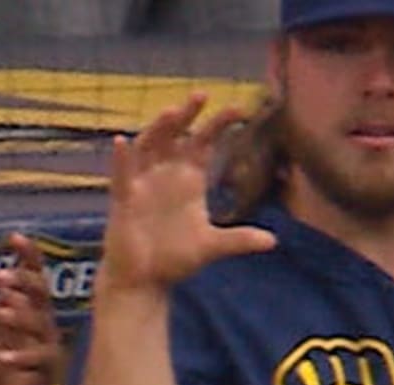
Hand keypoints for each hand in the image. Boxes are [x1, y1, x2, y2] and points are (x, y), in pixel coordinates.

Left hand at [0, 234, 62, 384]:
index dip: (26, 253)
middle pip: (41, 291)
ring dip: (20, 316)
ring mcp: (46, 343)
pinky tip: (3, 358)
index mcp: (24, 302)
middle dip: (23, 282)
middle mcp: (40, 318)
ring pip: (40, 323)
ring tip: (1, 311)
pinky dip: (20, 357)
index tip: (12, 237)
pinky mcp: (46, 370)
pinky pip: (37, 360)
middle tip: (1, 277)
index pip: (30, 271)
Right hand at [99, 95, 275, 296]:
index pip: (205, 143)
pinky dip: (121, 159)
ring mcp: (143, 183)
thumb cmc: (173, 259)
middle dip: (188, 115)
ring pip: (149, 146)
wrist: (144, 281)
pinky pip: (122, 175)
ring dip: (158, 129)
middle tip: (202, 94)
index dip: (219, 125)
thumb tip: (272, 241)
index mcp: (189, 179)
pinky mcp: (125, 199)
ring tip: (172, 112)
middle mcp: (166, 174)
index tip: (240, 109)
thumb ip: (238, 240)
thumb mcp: (210, 246)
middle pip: (176, 135)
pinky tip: (121, 142)